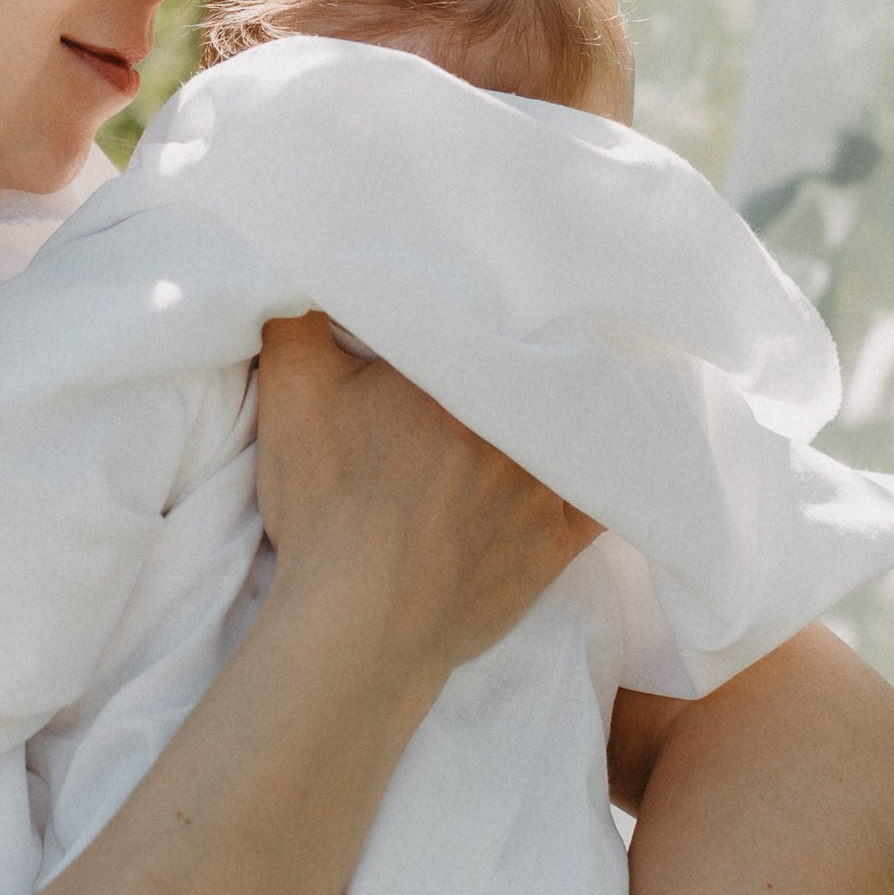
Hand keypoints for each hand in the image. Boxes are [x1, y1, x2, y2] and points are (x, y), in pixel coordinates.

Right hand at [254, 314, 599, 691]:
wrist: (357, 623)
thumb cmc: (326, 506)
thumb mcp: (291, 395)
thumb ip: (295, 321)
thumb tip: (308, 270)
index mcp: (455, 372)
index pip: (473, 320)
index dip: (466, 315)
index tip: (460, 313)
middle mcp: (515, 418)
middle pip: (528, 369)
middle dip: (516, 359)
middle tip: (507, 350)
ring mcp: (543, 483)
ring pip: (572, 425)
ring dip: (565, 411)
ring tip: (559, 395)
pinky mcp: (557, 541)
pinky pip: (602, 498)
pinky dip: (601, 477)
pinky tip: (601, 462)